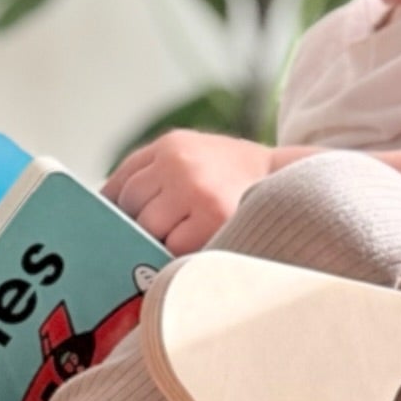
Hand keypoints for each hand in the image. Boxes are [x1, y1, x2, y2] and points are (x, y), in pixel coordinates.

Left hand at [103, 131, 277, 252]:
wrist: (290, 182)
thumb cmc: (237, 180)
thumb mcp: (196, 158)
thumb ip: (156, 174)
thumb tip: (110, 207)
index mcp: (171, 145)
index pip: (122, 181)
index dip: (115, 208)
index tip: (112, 227)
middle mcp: (178, 162)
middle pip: (131, 207)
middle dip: (143, 226)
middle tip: (166, 237)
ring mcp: (194, 189)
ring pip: (151, 229)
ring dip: (164, 241)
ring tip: (190, 240)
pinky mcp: (212, 217)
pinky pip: (175, 247)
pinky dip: (183, 254)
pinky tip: (202, 247)